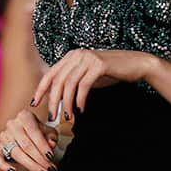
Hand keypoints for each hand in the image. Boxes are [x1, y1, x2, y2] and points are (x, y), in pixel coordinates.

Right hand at [0, 109, 58, 170]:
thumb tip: (51, 144)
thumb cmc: (42, 133)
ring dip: (30, 165)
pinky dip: (4, 165)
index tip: (51, 157)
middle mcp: (11, 125)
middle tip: (50, 169)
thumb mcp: (50, 132)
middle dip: (39, 159)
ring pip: (15, 153)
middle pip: (25, 145)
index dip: (43, 145)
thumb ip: (52, 137)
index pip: (33, 131)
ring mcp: (3, 137)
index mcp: (24, 116)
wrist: (31, 136)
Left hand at [31, 49, 156, 121]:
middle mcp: (77, 54)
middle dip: (53, 100)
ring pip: (69, 83)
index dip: (41, 89)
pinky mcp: (99, 65)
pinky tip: (81, 109)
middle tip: (52, 116)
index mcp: (71, 56)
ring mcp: (88, 58)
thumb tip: (58, 99)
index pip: (50, 73)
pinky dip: (80, 99)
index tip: (35, 103)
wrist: (135, 64)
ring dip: (67, 103)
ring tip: (67, 116)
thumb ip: (73, 83)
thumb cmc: (111, 72)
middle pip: (58, 80)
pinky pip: (84, 85)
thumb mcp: (88, 76)